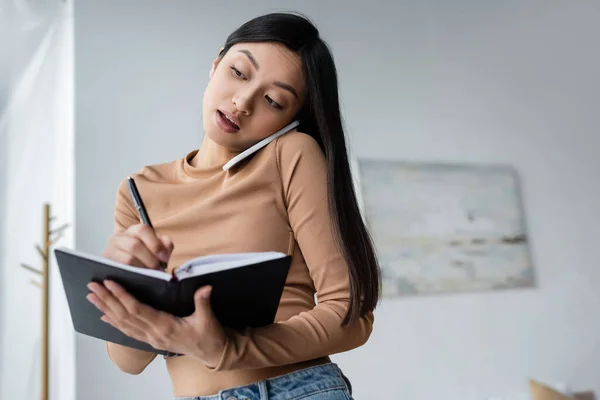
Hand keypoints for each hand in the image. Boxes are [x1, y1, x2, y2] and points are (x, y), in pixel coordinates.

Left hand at [87, 280, 226, 367]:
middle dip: (107, 299)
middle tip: (93, 285)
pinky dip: (114, 322)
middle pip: (125, 316)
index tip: (111, 282)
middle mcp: (154, 334)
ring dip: (106, 309)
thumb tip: (205, 287)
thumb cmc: (209, 336)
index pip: (138, 310)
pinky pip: (128, 331)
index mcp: (166, 327)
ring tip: (92, 296)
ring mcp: (151, 339)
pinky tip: (103, 315)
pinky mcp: (151, 340)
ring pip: (123, 323)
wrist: (211, 353)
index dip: (123, 296)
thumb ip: (203, 302)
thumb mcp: (209, 319)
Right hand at [103, 224, 173, 269]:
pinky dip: (132, 274)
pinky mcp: (107, 264)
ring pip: (127, 259)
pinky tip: (139, 277)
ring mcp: (110, 250)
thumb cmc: (146, 255)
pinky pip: (120, 270)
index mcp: (134, 230)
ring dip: (141, 268)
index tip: (163, 258)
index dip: (155, 244)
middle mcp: (119, 237)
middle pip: (134, 245)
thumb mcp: (157, 247)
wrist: (130, 265)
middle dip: (149, 260)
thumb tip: (163, 253)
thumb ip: (165, 245)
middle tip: (158, 270)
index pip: (143, 230)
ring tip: (150, 275)